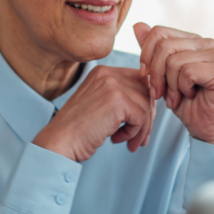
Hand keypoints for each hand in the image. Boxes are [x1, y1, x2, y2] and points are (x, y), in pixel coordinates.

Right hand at [32, 66, 155, 161]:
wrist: (60, 142)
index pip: (139, 81)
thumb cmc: (78, 130)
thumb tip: (153, 103)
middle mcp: (108, 73)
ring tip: (127, 142)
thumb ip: (122, 98)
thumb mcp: (99, 105)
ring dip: (141, 128)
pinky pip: (141, 116)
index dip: (143, 104)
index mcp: (103, 72)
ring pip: (146, 105)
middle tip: (139, 138)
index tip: (138, 124)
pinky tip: (116, 139)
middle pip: (146, 92)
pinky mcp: (118, 100)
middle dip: (147, 118)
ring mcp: (113, 85)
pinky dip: (133, 132)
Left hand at [134, 23, 213, 149]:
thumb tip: (138, 25)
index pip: (159, 32)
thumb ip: (152, 51)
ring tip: (177, 97)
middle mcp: (208, 44)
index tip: (145, 77)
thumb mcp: (162, 76)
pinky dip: (182, 88)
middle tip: (160, 93)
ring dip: (170, 86)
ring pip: (174, 61)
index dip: (146, 55)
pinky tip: (190, 96)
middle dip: (156, 74)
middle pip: (164, 46)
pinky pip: (187, 72)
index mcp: (194, 41)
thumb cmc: (186, 103)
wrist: (205, 129)